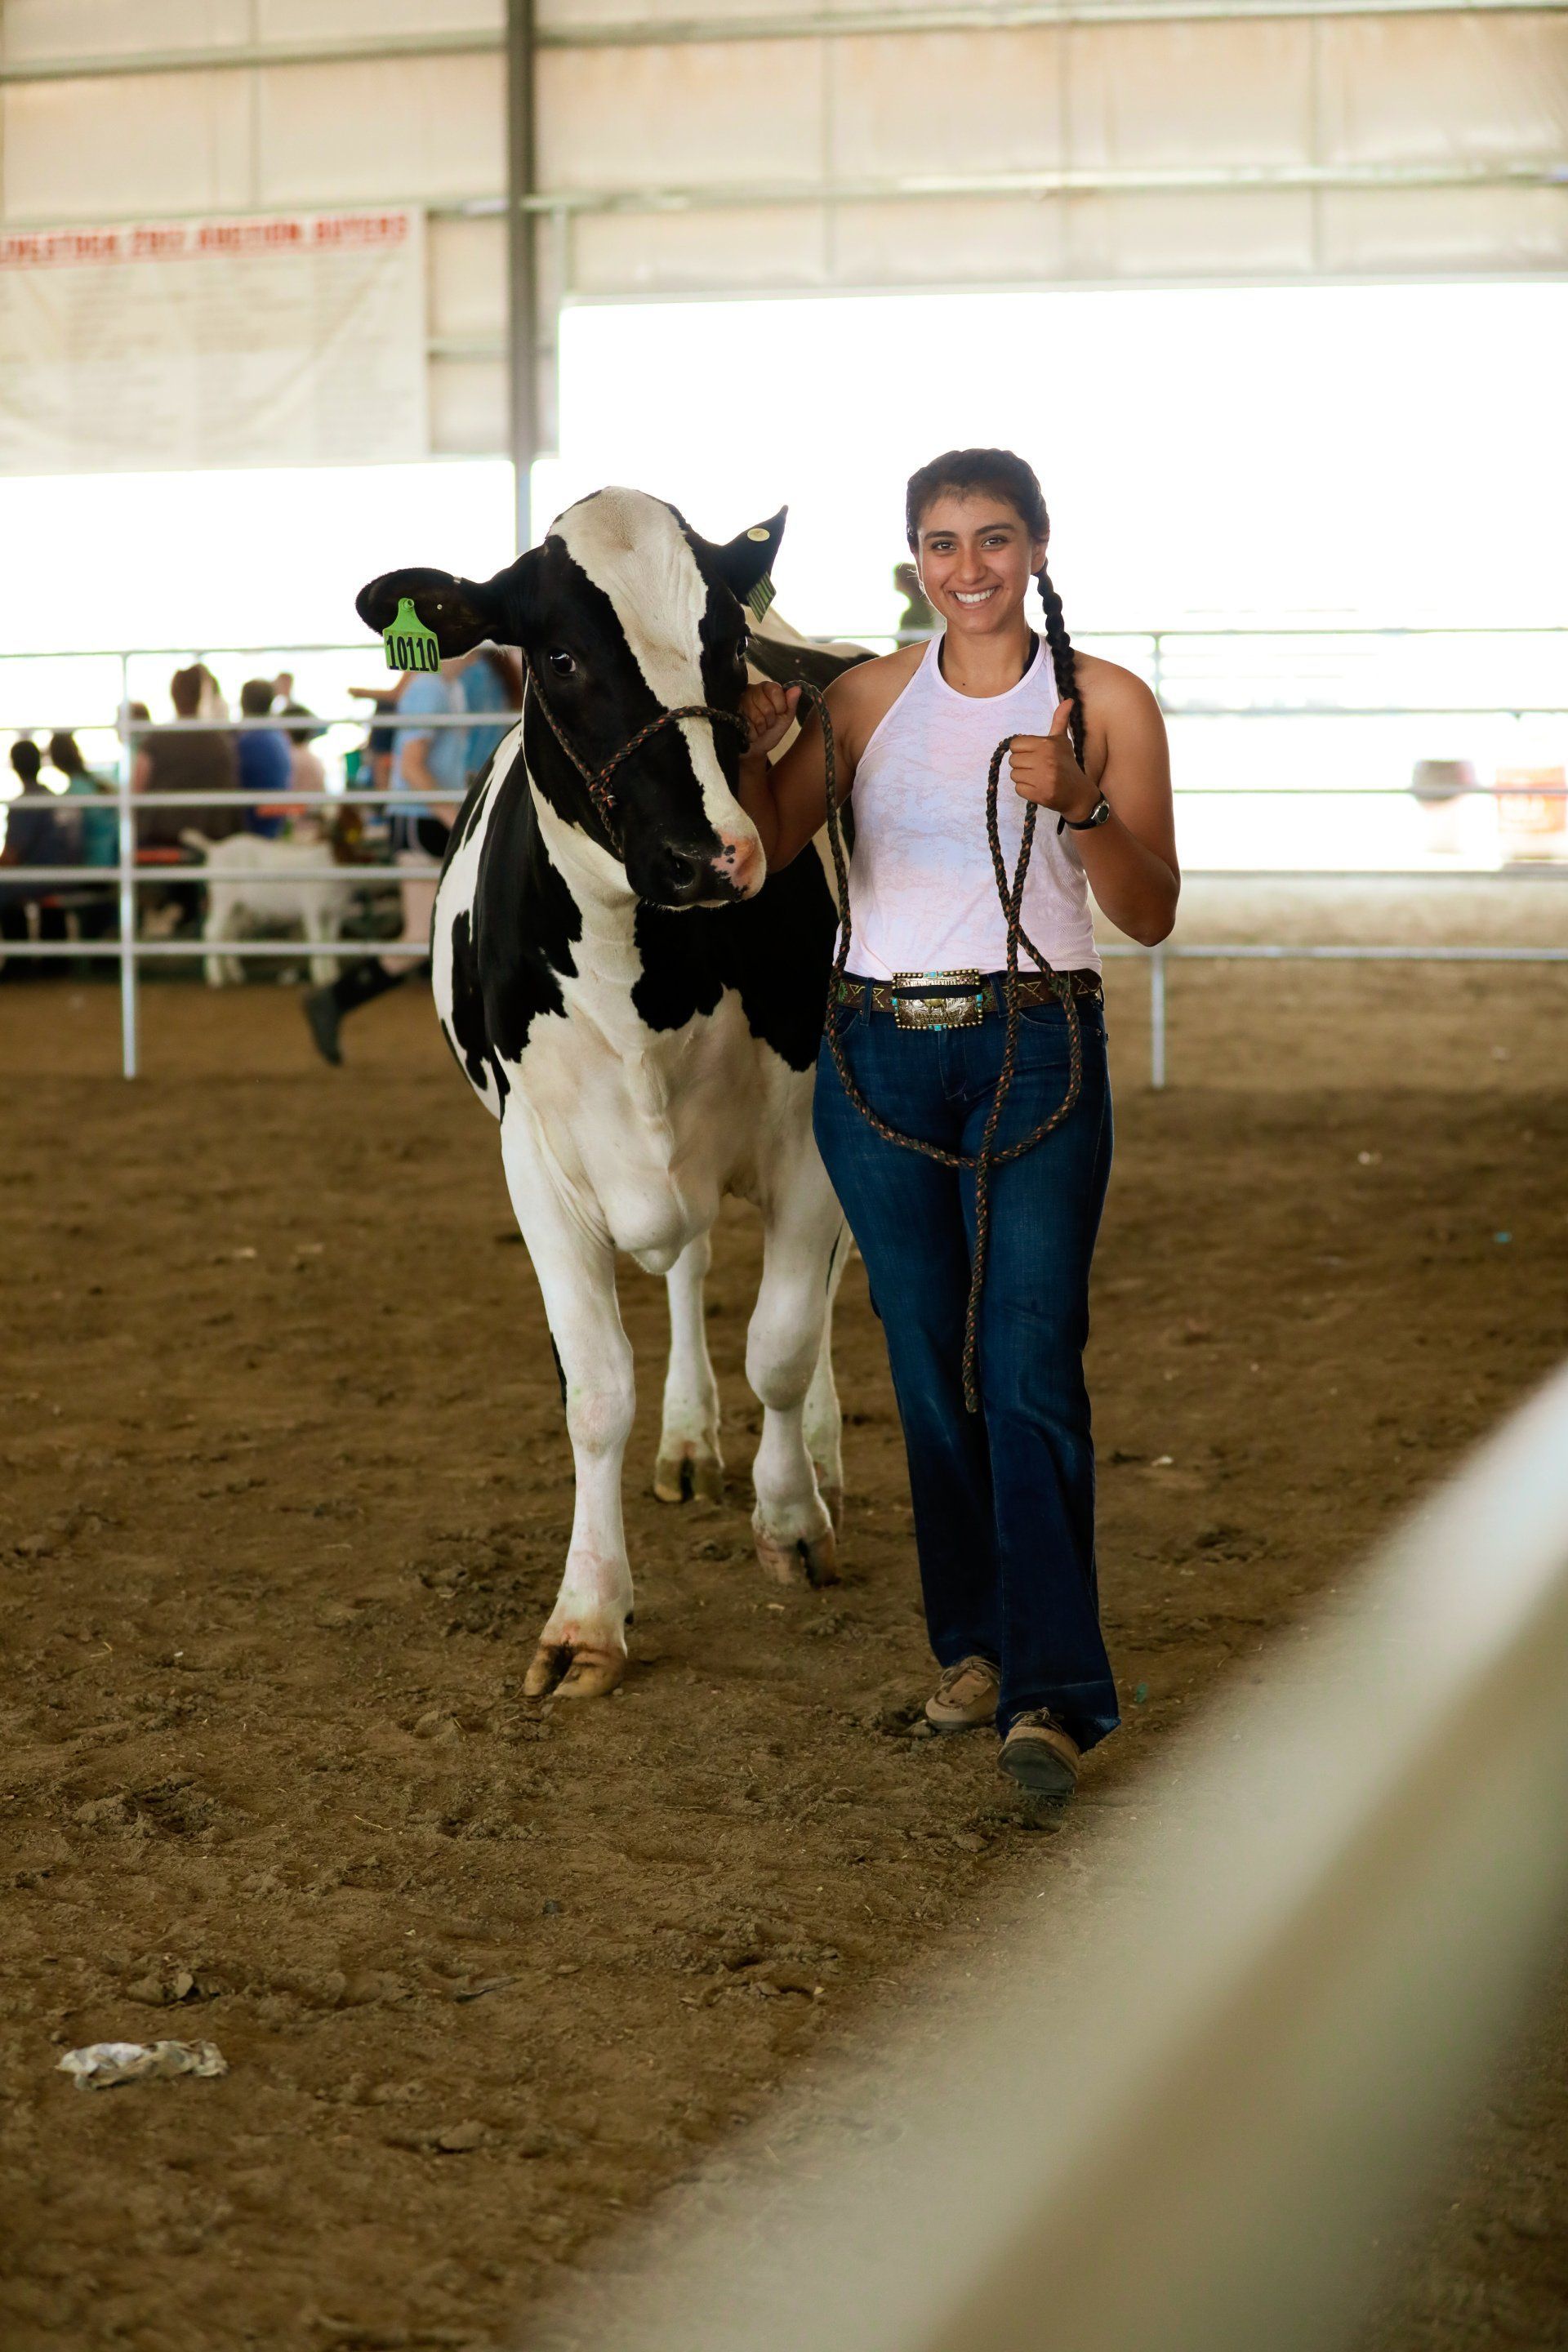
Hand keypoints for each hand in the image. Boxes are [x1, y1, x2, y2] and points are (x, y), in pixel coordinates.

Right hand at [740, 679, 800, 760]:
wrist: (755, 748)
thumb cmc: (771, 731)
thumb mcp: (785, 718)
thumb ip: (791, 703)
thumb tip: (797, 688)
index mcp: (766, 687)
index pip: (775, 690)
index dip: (780, 706)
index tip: (779, 713)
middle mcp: (751, 690)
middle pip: (767, 706)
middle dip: (770, 721)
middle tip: (767, 724)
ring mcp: (739, 701)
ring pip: (756, 717)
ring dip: (761, 728)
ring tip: (758, 728)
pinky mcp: (730, 713)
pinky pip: (746, 725)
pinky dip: (752, 733)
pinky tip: (749, 731)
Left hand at [1008, 700, 1097, 824]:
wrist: (1077, 793)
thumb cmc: (1066, 764)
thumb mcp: (1062, 740)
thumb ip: (1060, 720)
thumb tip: (1068, 699)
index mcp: (1047, 744)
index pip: (1015, 744)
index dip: (1022, 750)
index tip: (1033, 755)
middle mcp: (1044, 760)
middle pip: (1013, 760)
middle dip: (1022, 765)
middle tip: (1036, 768)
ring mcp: (1042, 779)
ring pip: (1014, 775)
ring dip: (1023, 778)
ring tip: (1038, 777)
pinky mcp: (1039, 794)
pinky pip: (1018, 789)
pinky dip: (1026, 790)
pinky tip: (1038, 787)